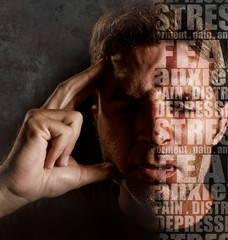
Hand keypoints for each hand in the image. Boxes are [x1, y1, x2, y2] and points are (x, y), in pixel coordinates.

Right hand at [0, 59, 113, 216]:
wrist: (24, 189)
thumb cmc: (45, 180)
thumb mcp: (78, 173)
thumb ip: (97, 170)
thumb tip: (115, 170)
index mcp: (55, 121)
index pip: (74, 96)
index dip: (87, 83)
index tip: (101, 72)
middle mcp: (46, 113)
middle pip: (71, 87)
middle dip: (90, 74)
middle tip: (105, 63)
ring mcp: (39, 115)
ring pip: (76, 118)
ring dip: (70, 145)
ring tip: (55, 160)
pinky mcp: (36, 121)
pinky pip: (66, 129)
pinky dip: (63, 148)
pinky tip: (49, 157)